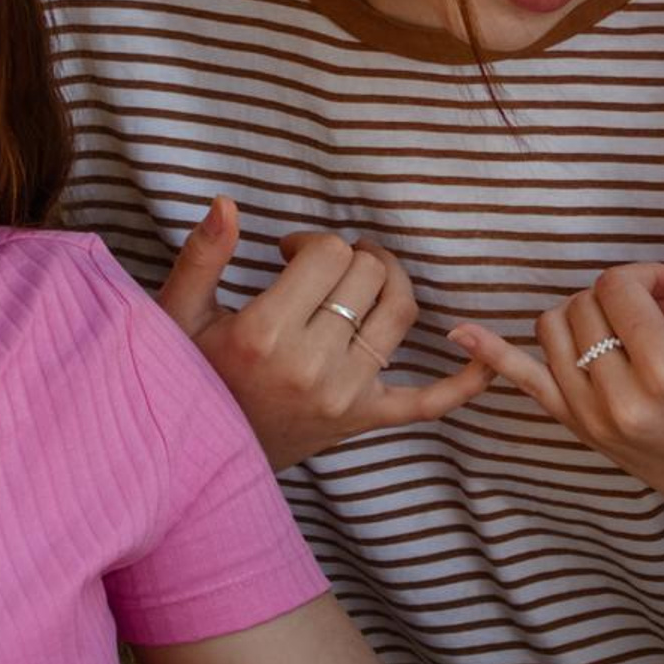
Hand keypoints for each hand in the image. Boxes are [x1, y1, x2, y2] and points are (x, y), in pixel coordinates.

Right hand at [158, 196, 487, 468]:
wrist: (196, 459)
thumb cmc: (187, 377)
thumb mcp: (178, 316)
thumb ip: (203, 256)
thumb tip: (228, 203)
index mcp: (265, 334)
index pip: (328, 255)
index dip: (310, 242)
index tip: (287, 253)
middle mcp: (313, 365)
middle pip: (369, 276)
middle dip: (349, 256)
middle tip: (321, 264)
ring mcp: (346, 396)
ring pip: (400, 313)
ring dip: (391, 281)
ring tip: (364, 274)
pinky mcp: (364, 419)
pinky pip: (427, 402)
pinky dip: (463, 381)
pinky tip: (485, 355)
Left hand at [449, 192, 663, 525]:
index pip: (618, 289)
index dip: (646, 274)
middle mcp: (622, 401)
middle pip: (585, 305)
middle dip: (620, 292)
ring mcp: (594, 420)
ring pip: (554, 331)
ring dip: (586, 312)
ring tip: (631, 327)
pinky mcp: (581, 430)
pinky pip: (528, 384)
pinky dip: (494, 355)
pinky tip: (462, 333)